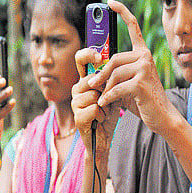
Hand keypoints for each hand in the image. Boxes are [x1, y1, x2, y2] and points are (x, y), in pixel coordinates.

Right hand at [72, 49, 119, 169]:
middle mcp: (77, 89)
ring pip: (94, 95)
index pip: (81, 60)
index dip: (88, 54)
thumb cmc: (108, 113)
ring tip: (105, 111)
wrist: (104, 138)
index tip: (99, 56)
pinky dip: (103, 114)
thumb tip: (116, 62)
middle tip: (108, 100)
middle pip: (92, 79)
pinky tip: (101, 119)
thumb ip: (111, 78)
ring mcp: (75, 103)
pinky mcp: (78, 117)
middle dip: (106, 90)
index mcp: (85, 81)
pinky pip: (94, 108)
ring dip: (106, 104)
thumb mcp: (112, 92)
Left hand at [87, 0, 179, 133]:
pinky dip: (107, 97)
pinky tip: (104, 103)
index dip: (122, 12)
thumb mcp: (125, 83)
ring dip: (104, 88)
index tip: (110, 2)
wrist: (161, 117)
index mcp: (142, 53)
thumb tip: (92, 72)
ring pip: (114, 74)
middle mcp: (145, 57)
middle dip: (100, 73)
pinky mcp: (142, 83)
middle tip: (91, 84)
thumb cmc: (141, 99)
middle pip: (114, 59)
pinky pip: (116, 87)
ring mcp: (145, 68)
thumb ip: (113, 74)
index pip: (133, 27)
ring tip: (101, 97)